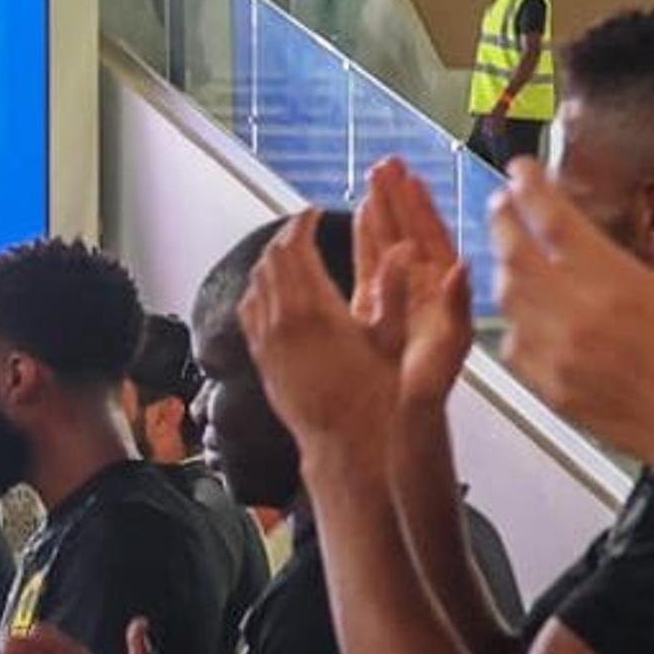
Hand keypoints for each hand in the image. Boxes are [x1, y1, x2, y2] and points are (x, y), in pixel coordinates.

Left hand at [239, 206, 400, 450]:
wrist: (343, 441)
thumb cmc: (377, 394)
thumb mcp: (393, 340)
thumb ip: (394, 291)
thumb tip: (404, 250)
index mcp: (315, 310)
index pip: (296, 249)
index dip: (303, 223)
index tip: (313, 212)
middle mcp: (282, 321)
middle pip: (272, 260)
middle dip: (286, 236)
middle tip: (303, 225)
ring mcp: (266, 340)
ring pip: (256, 283)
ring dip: (271, 260)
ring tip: (291, 250)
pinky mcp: (259, 357)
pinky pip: (248, 310)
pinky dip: (258, 288)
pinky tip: (272, 287)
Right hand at [350, 154, 475, 409]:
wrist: (403, 422)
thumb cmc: (427, 391)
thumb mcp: (448, 350)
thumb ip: (456, 308)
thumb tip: (460, 266)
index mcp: (444, 292)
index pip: (431, 237)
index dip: (418, 206)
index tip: (405, 176)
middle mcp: (424, 289)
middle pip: (412, 231)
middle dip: (398, 196)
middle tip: (384, 163)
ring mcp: (402, 296)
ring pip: (393, 243)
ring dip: (382, 210)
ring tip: (371, 178)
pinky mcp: (379, 309)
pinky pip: (375, 265)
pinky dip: (368, 238)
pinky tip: (361, 218)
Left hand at [491, 157, 653, 469]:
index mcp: (616, 287)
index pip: (555, 224)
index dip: (532, 190)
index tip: (520, 168)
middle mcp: (574, 319)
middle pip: (516, 257)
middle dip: (505, 221)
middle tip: (504, 200)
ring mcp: (555, 356)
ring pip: (507, 299)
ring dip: (504, 266)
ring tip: (511, 246)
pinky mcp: (548, 387)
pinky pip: (512, 343)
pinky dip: (512, 317)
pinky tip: (524, 307)